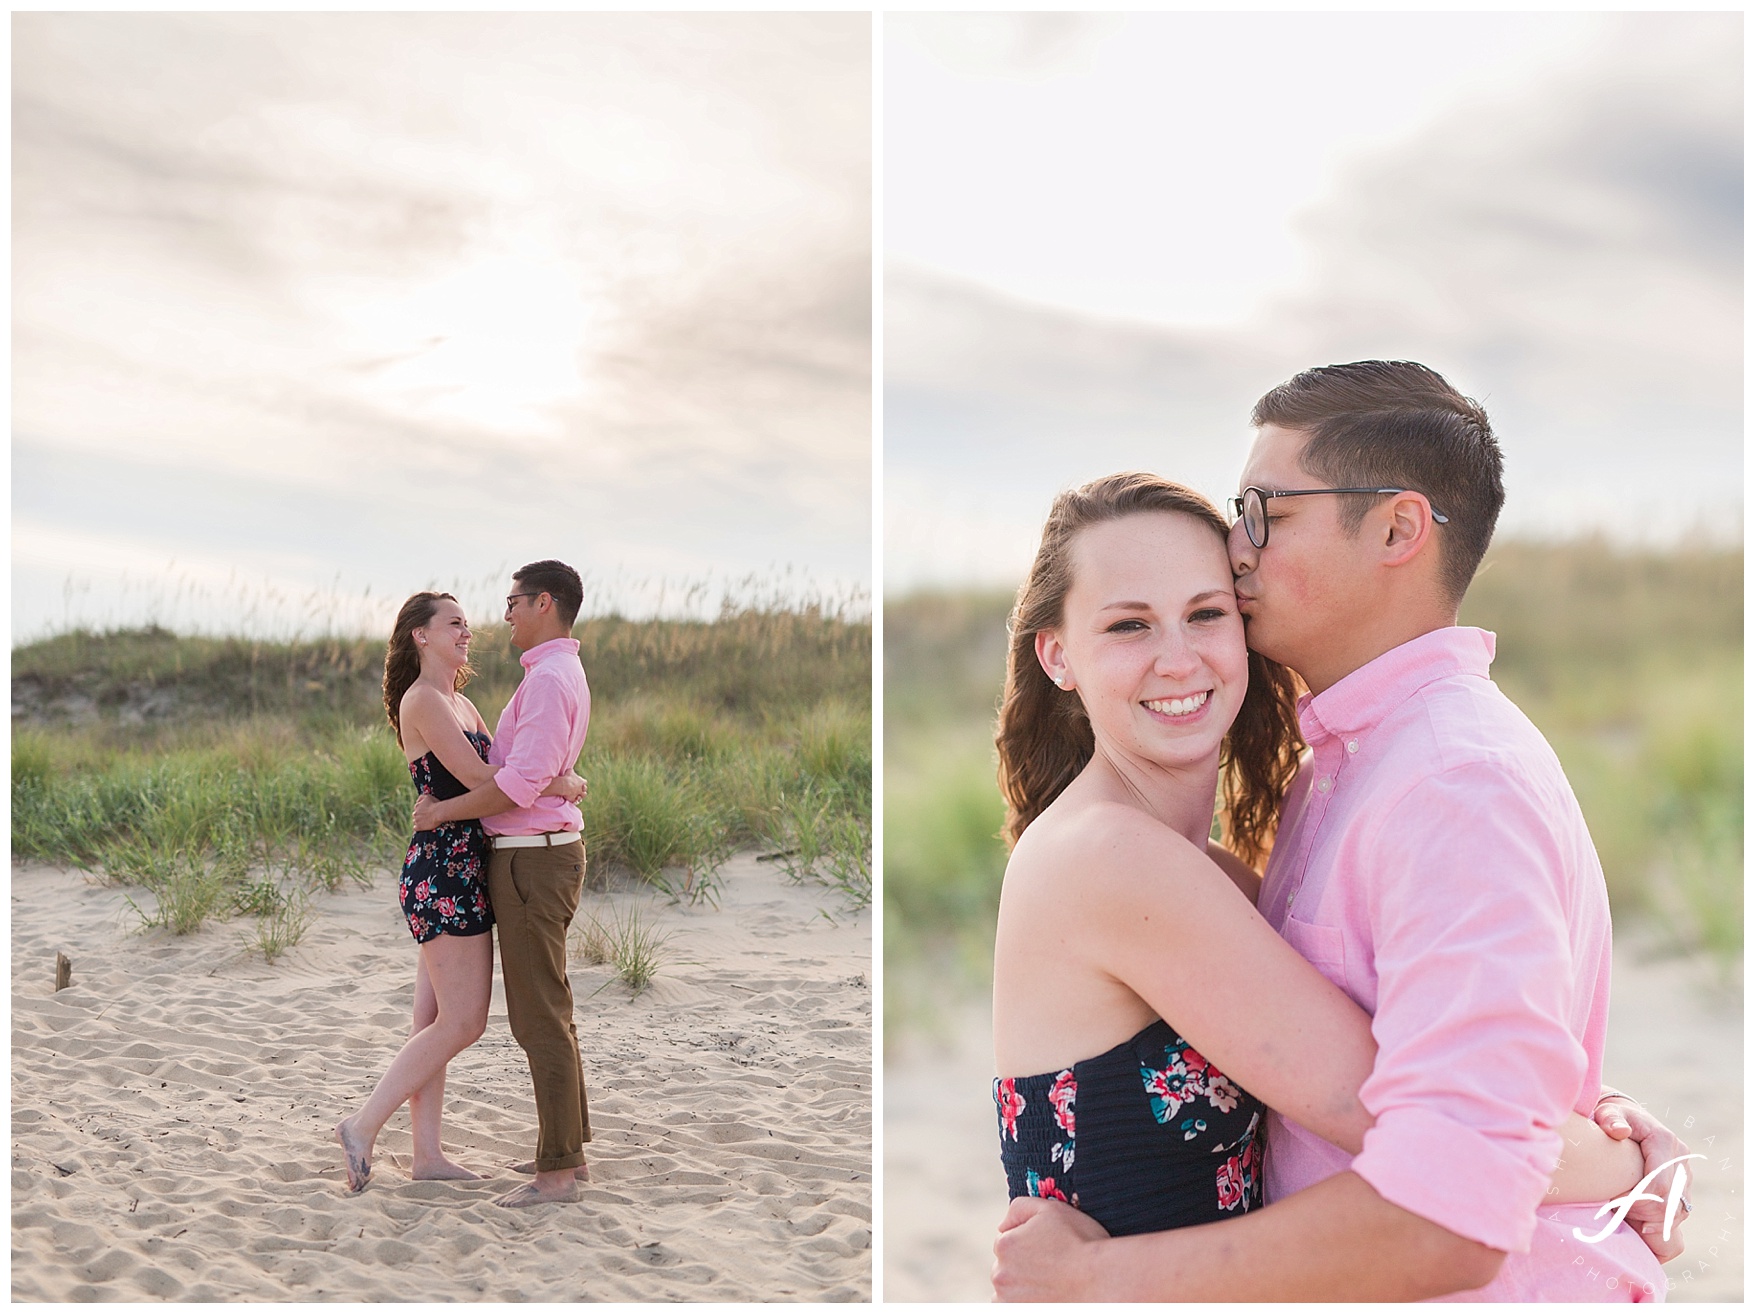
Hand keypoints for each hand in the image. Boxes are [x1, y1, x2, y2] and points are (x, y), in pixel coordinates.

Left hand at [412, 794, 440, 831]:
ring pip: (415, 821)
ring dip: (419, 821)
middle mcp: (415, 813)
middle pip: (415, 815)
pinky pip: (415, 828)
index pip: (416, 808)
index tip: (426, 811)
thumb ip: (420, 797)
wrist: (439, 812)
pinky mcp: (419, 827)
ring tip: (426, 821)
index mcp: (416, 806)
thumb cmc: (435, 804)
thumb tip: (417, 800)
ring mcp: (416, 820)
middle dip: (420, 816)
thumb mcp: (427, 796)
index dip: (421, 810)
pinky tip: (423, 826)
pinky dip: (418, 827)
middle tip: (427, 816)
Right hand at [556, 771, 587, 803]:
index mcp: (581, 781)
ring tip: (578, 795)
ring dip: (581, 795)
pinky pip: (576, 801)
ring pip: (583, 795)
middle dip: (583, 789)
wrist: (563, 785)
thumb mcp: (569, 771)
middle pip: (585, 789)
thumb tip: (570, 770)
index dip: (582, 782)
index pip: (585, 781)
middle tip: (579, 788)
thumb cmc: (567, 777)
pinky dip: (575, 800)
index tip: (579, 782)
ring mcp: (578, 794)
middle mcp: (581, 788)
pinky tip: (574, 799)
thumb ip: (571, 771)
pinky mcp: (573, 799)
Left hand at [992, 1196, 1109, 1301]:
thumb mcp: (1050, 1209)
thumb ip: (1019, 1208)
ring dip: (1023, 1288)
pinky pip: (1016, 1307)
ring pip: (1010, 1292)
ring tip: (1052, 1284)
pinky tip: (1049, 1296)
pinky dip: (1028, 1303)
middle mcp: (1000, 1275)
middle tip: (1053, 1267)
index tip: (1048, 1250)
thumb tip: (1003, 1225)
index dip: (1028, 1243)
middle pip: (1006, 1268)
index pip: (1006, 1242)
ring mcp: (1009, 1301)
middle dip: (1024, 1267)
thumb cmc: (1081, 1244)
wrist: (1102, 1281)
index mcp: (1004, 1246)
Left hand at [1593, 1098, 1689, 1262]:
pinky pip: (1679, 1212)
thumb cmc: (1612, 1117)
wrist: (1628, 1119)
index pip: (1659, 1184)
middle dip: (1644, 1213)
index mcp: (1664, 1141)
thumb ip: (1611, 1120)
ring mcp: (1685, 1173)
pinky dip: (1661, 1222)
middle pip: (1671, 1202)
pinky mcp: (1684, 1185)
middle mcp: (1681, 1158)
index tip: (1614, 1202)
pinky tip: (1640, 1223)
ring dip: (1654, 1221)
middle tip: (1617, 1213)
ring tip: (1628, 1218)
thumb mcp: (1607, 1113)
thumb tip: (1619, 1131)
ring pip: (1678, 1211)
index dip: (1638, 1200)